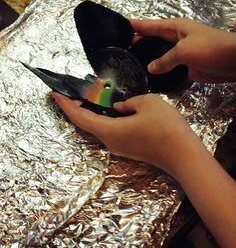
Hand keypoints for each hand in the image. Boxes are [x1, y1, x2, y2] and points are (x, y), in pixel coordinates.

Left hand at [52, 92, 200, 177]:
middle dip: (75, 108)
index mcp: (110, 130)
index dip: (65, 105)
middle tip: (70, 92)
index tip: (55, 93)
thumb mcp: (148, 102)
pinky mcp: (128, 148)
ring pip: (98, 128)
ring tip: (86, 97)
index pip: (79, 117)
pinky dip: (102, 119)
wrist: (184, 155)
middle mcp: (110, 142)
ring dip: (90, 113)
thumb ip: (129, 102)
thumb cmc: (166, 127)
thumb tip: (120, 108)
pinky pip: (109, 131)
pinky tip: (107, 109)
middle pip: (86, 124)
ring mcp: (119, 147)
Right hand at [131, 18, 235, 82]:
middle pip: (153, 39)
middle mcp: (175, 39)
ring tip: (132, 63)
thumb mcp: (184, 50)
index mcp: (175, 28)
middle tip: (122, 48)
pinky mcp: (185, 66)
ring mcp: (180, 53)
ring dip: (148, 58)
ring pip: (160, 55)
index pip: (151, 25)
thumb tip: (150, 68)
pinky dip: (160, 72)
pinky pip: (168, 68)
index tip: (122, 25)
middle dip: (139, 43)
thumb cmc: (210, 48)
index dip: (137, 25)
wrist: (232, 62)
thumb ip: (165, 59)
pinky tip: (149, 76)